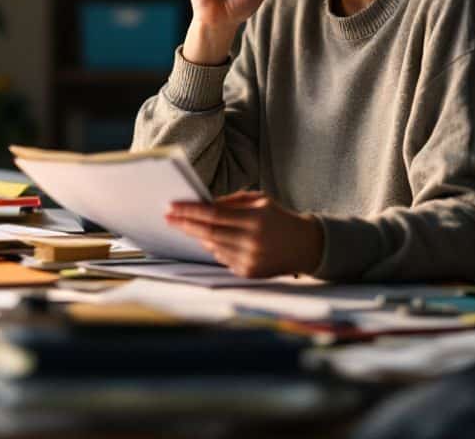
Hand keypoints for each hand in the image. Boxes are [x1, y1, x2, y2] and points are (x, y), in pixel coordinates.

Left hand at [165, 191, 323, 277]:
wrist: (306, 246)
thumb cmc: (279, 218)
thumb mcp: (260, 201)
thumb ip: (231, 202)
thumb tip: (202, 205)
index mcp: (255, 219)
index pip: (213, 215)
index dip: (190, 211)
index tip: (172, 207)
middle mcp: (252, 241)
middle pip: (208, 233)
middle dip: (185, 224)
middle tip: (168, 217)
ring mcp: (250, 259)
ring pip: (213, 247)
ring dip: (200, 236)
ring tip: (192, 226)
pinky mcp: (249, 273)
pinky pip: (222, 259)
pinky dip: (215, 248)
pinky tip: (216, 240)